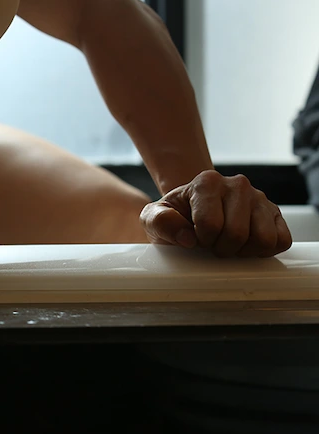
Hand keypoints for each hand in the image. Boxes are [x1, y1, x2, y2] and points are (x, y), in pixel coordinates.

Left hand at [140, 170, 291, 256]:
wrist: (191, 212)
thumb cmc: (174, 217)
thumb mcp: (153, 218)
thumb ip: (159, 222)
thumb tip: (187, 237)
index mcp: (207, 182)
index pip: (210, 225)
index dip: (200, 241)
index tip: (194, 236)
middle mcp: (237, 184)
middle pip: (238, 234)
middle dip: (221, 248)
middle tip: (211, 244)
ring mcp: (259, 198)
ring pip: (264, 239)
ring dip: (243, 251)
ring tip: (228, 244)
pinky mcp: (275, 213)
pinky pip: (281, 241)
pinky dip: (263, 251)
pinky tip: (245, 245)